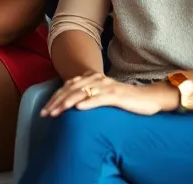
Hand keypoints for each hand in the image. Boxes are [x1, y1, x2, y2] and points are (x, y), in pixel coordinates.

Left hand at [40, 72, 175, 117]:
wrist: (148, 98)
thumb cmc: (124, 100)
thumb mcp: (103, 95)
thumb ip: (89, 95)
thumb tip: (71, 105)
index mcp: (92, 78)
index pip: (68, 87)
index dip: (55, 97)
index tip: (44, 109)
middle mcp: (97, 80)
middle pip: (71, 89)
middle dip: (56, 101)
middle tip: (45, 113)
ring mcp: (107, 87)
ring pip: (82, 93)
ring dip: (67, 103)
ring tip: (56, 111)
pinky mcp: (117, 95)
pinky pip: (100, 98)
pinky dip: (88, 102)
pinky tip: (79, 108)